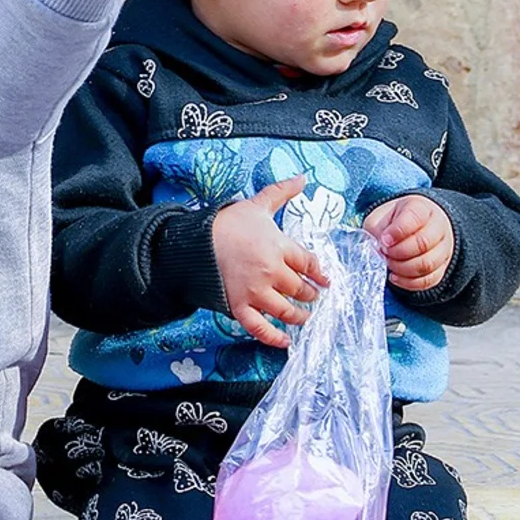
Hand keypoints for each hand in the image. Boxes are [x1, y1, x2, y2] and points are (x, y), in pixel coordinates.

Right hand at [212, 175, 329, 348]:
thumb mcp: (256, 205)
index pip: (308, 264)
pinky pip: (260, 327)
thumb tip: (302, 177)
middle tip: (314, 297)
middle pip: (300, 289)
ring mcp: (254, 292)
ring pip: (286, 310)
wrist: (193, 243)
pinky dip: (274, 338)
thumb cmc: (227, 223)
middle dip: (310, 295)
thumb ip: (281, 192)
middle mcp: (270, 272)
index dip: (320, 273)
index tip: (326, 280)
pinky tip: (285, 341)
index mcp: (278, 247)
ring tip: (304, 317)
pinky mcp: (238, 306)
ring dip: (299, 316)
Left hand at [364, 195, 453, 291]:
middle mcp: (438, 227)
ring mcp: (444, 248)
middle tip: (384, 252)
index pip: (414, 218)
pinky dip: (409, 282)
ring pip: (427, 264)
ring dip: (402, 268)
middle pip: (423, 243)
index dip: (397, 231)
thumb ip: (377, 229)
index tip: (384, 240)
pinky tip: (395, 276)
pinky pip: (429, 280)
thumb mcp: (381, 216)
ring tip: (389, 263)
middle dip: (398, 252)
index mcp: (422, 208)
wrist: (416, 226)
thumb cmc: (395, 220)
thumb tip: (378, 247)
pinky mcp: (442, 267)